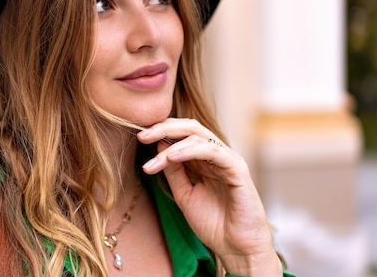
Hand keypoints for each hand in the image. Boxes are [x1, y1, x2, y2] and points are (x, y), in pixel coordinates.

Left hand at [137, 118, 282, 276]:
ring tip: (152, 150)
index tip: (139, 137)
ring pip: (198, 136)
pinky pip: (212, 151)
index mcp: (206, 160)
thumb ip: (173, 171)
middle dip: (163, 128)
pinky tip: (171, 157)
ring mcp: (229, 160)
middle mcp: (218, 155)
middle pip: (190, 127)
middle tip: (141, 135)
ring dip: (171, 142)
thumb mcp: (184, 194)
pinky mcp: (238, 169)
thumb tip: (158, 146)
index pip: (183, 134)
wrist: (237, 249)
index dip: (161, 131)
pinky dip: (190, 150)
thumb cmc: (214, 224)